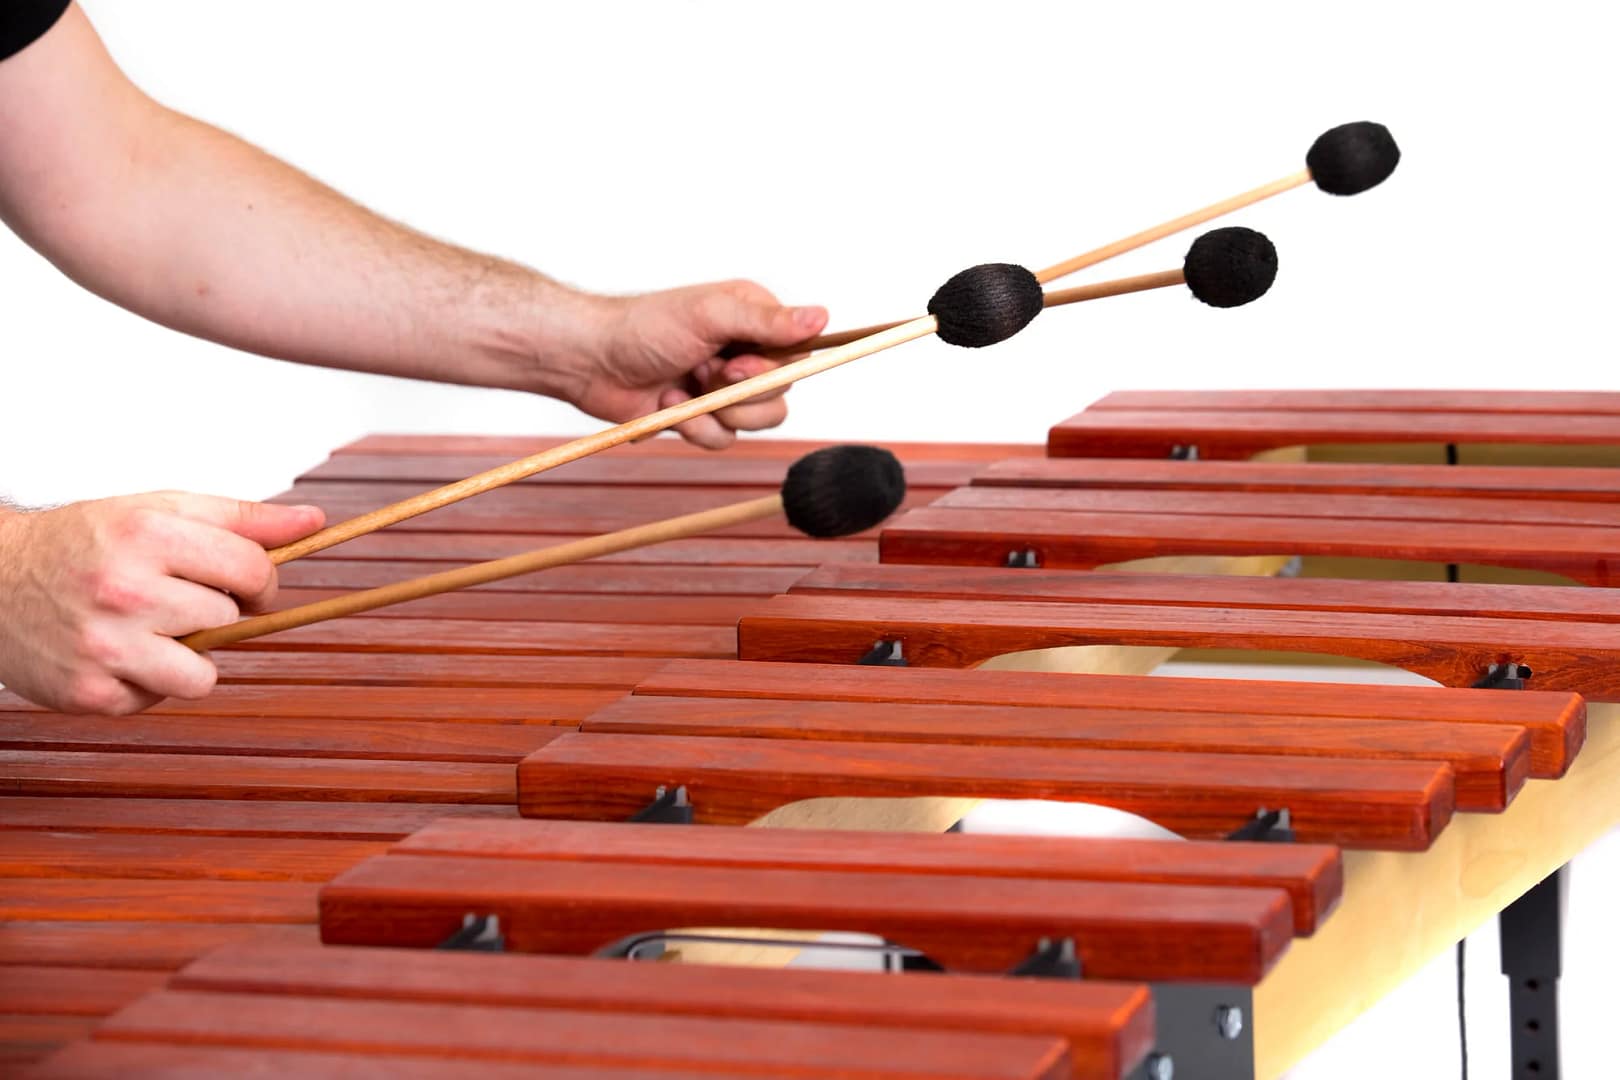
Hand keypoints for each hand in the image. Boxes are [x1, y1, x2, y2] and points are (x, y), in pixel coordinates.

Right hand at [0, 493, 324, 714]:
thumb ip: (242, 518)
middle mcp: (124, 590)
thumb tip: (313, 522)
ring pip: (203, 675)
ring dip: (187, 658)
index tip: (247, 583)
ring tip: (147, 631)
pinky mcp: (89, 694)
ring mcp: (105, 646)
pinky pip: (158, 700)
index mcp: (148, 535)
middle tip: (169, 597)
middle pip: (228, 620)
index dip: (262, 580)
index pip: (252, 568)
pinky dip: (146, 683)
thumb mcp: (160, 510)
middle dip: (213, 612)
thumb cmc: (86, 542)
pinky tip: (114, 654)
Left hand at [569, 280, 827, 448]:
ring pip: (758, 422)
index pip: (799, 353)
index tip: (738, 364)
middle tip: (706, 374)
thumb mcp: (711, 315)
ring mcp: (724, 387)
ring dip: (717, 414)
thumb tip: (822, 316)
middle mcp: (745, 352)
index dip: (773, 369)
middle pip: (781, 393)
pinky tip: (668, 405)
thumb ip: (766, 320)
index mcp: (753, 318)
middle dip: (741, 394)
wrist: (590, 361)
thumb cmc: (645, 327)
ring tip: (682, 393)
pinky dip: (696, 428)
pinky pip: (724, 439)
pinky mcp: (704, 417)